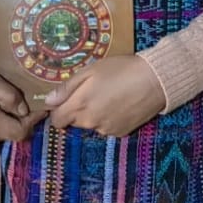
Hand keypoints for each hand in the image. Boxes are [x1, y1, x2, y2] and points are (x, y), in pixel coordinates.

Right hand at [0, 54, 42, 144]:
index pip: (20, 132)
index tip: (41, 105)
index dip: (34, 120)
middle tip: (25, 99)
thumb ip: (9, 95)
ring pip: (2, 134)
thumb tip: (25, 110)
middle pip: (12, 134)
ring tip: (6, 99)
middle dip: (22, 119)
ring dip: (9, 120)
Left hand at [44, 55, 165, 135]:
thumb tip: (48, 101)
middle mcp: (90, 122)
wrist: (155, 80)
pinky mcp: (120, 133)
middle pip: (74, 122)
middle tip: (94, 91)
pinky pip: (107, 128)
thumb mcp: (91, 70)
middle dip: (79, 110)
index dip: (59, 110)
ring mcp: (105, 129)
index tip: (69, 99)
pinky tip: (121, 104)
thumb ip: (67, 87)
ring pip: (91, 125)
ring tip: (111, 96)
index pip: (56, 120)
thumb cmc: (121, 69)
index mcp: (79, 106)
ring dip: (95, 114)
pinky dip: (110, 118)